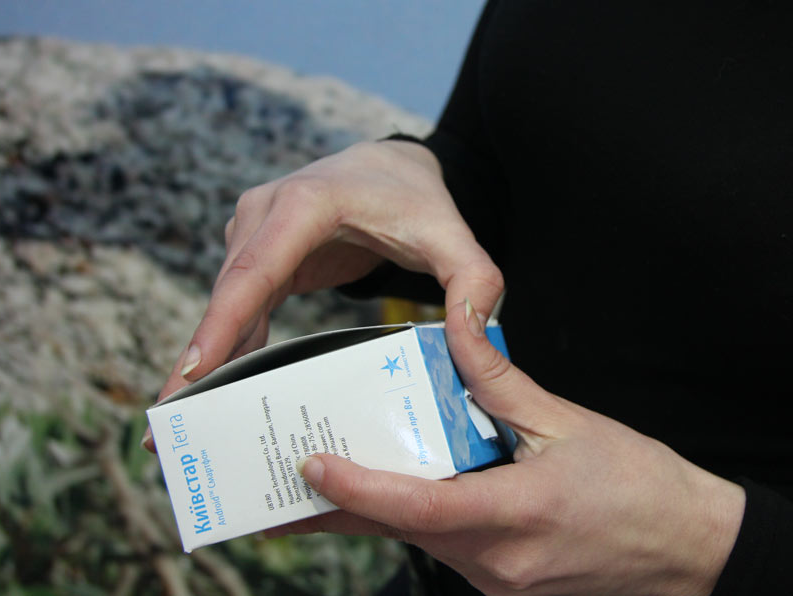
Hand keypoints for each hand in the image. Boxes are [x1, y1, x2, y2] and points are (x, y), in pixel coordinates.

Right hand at [144, 140, 502, 449]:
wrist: (391, 168)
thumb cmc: (415, 199)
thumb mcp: (453, 236)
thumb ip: (474, 280)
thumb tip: (468, 334)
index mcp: (307, 205)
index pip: (256, 268)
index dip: (222, 322)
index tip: (192, 371)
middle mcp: (266, 213)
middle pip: (227, 293)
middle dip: (198, 359)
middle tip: (171, 423)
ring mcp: (255, 230)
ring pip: (226, 302)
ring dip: (205, 358)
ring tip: (182, 419)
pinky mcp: (258, 250)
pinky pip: (239, 303)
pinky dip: (228, 343)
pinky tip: (218, 388)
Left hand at [273, 301, 745, 595]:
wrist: (689, 550)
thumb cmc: (638, 487)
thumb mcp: (568, 422)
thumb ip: (500, 380)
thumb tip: (458, 327)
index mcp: (514, 515)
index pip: (415, 506)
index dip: (356, 488)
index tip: (310, 465)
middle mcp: (496, 560)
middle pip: (398, 528)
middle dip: (336, 509)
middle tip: (283, 484)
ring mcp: (498, 580)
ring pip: (418, 539)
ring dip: (376, 509)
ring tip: (332, 473)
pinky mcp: (504, 582)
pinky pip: (446, 547)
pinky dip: (416, 517)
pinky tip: (405, 486)